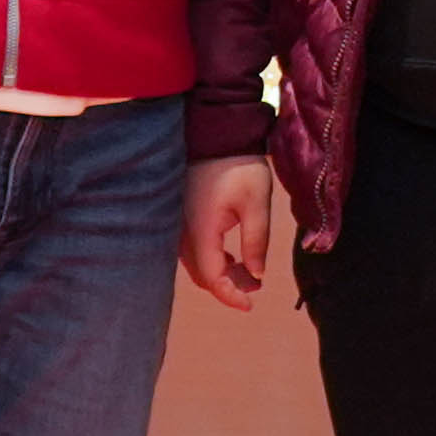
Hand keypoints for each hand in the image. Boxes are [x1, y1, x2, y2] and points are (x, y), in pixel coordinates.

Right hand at [182, 154, 277, 309]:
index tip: (252, 304)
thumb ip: (257, 241)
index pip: (212, 278)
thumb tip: (257, 275)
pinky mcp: (179, 216)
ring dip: (220, 274)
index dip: (231, 295)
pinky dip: (211, 261)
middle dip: (228, 287)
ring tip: (248, 273)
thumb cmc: (238, 165)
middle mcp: (182, 232)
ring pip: (195, 265)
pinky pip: (192, 251)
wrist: (214, 132)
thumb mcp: (257, 202)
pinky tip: (231, 257)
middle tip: (255, 289)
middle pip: (201, 276)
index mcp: (201, 231)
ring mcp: (177, 224)